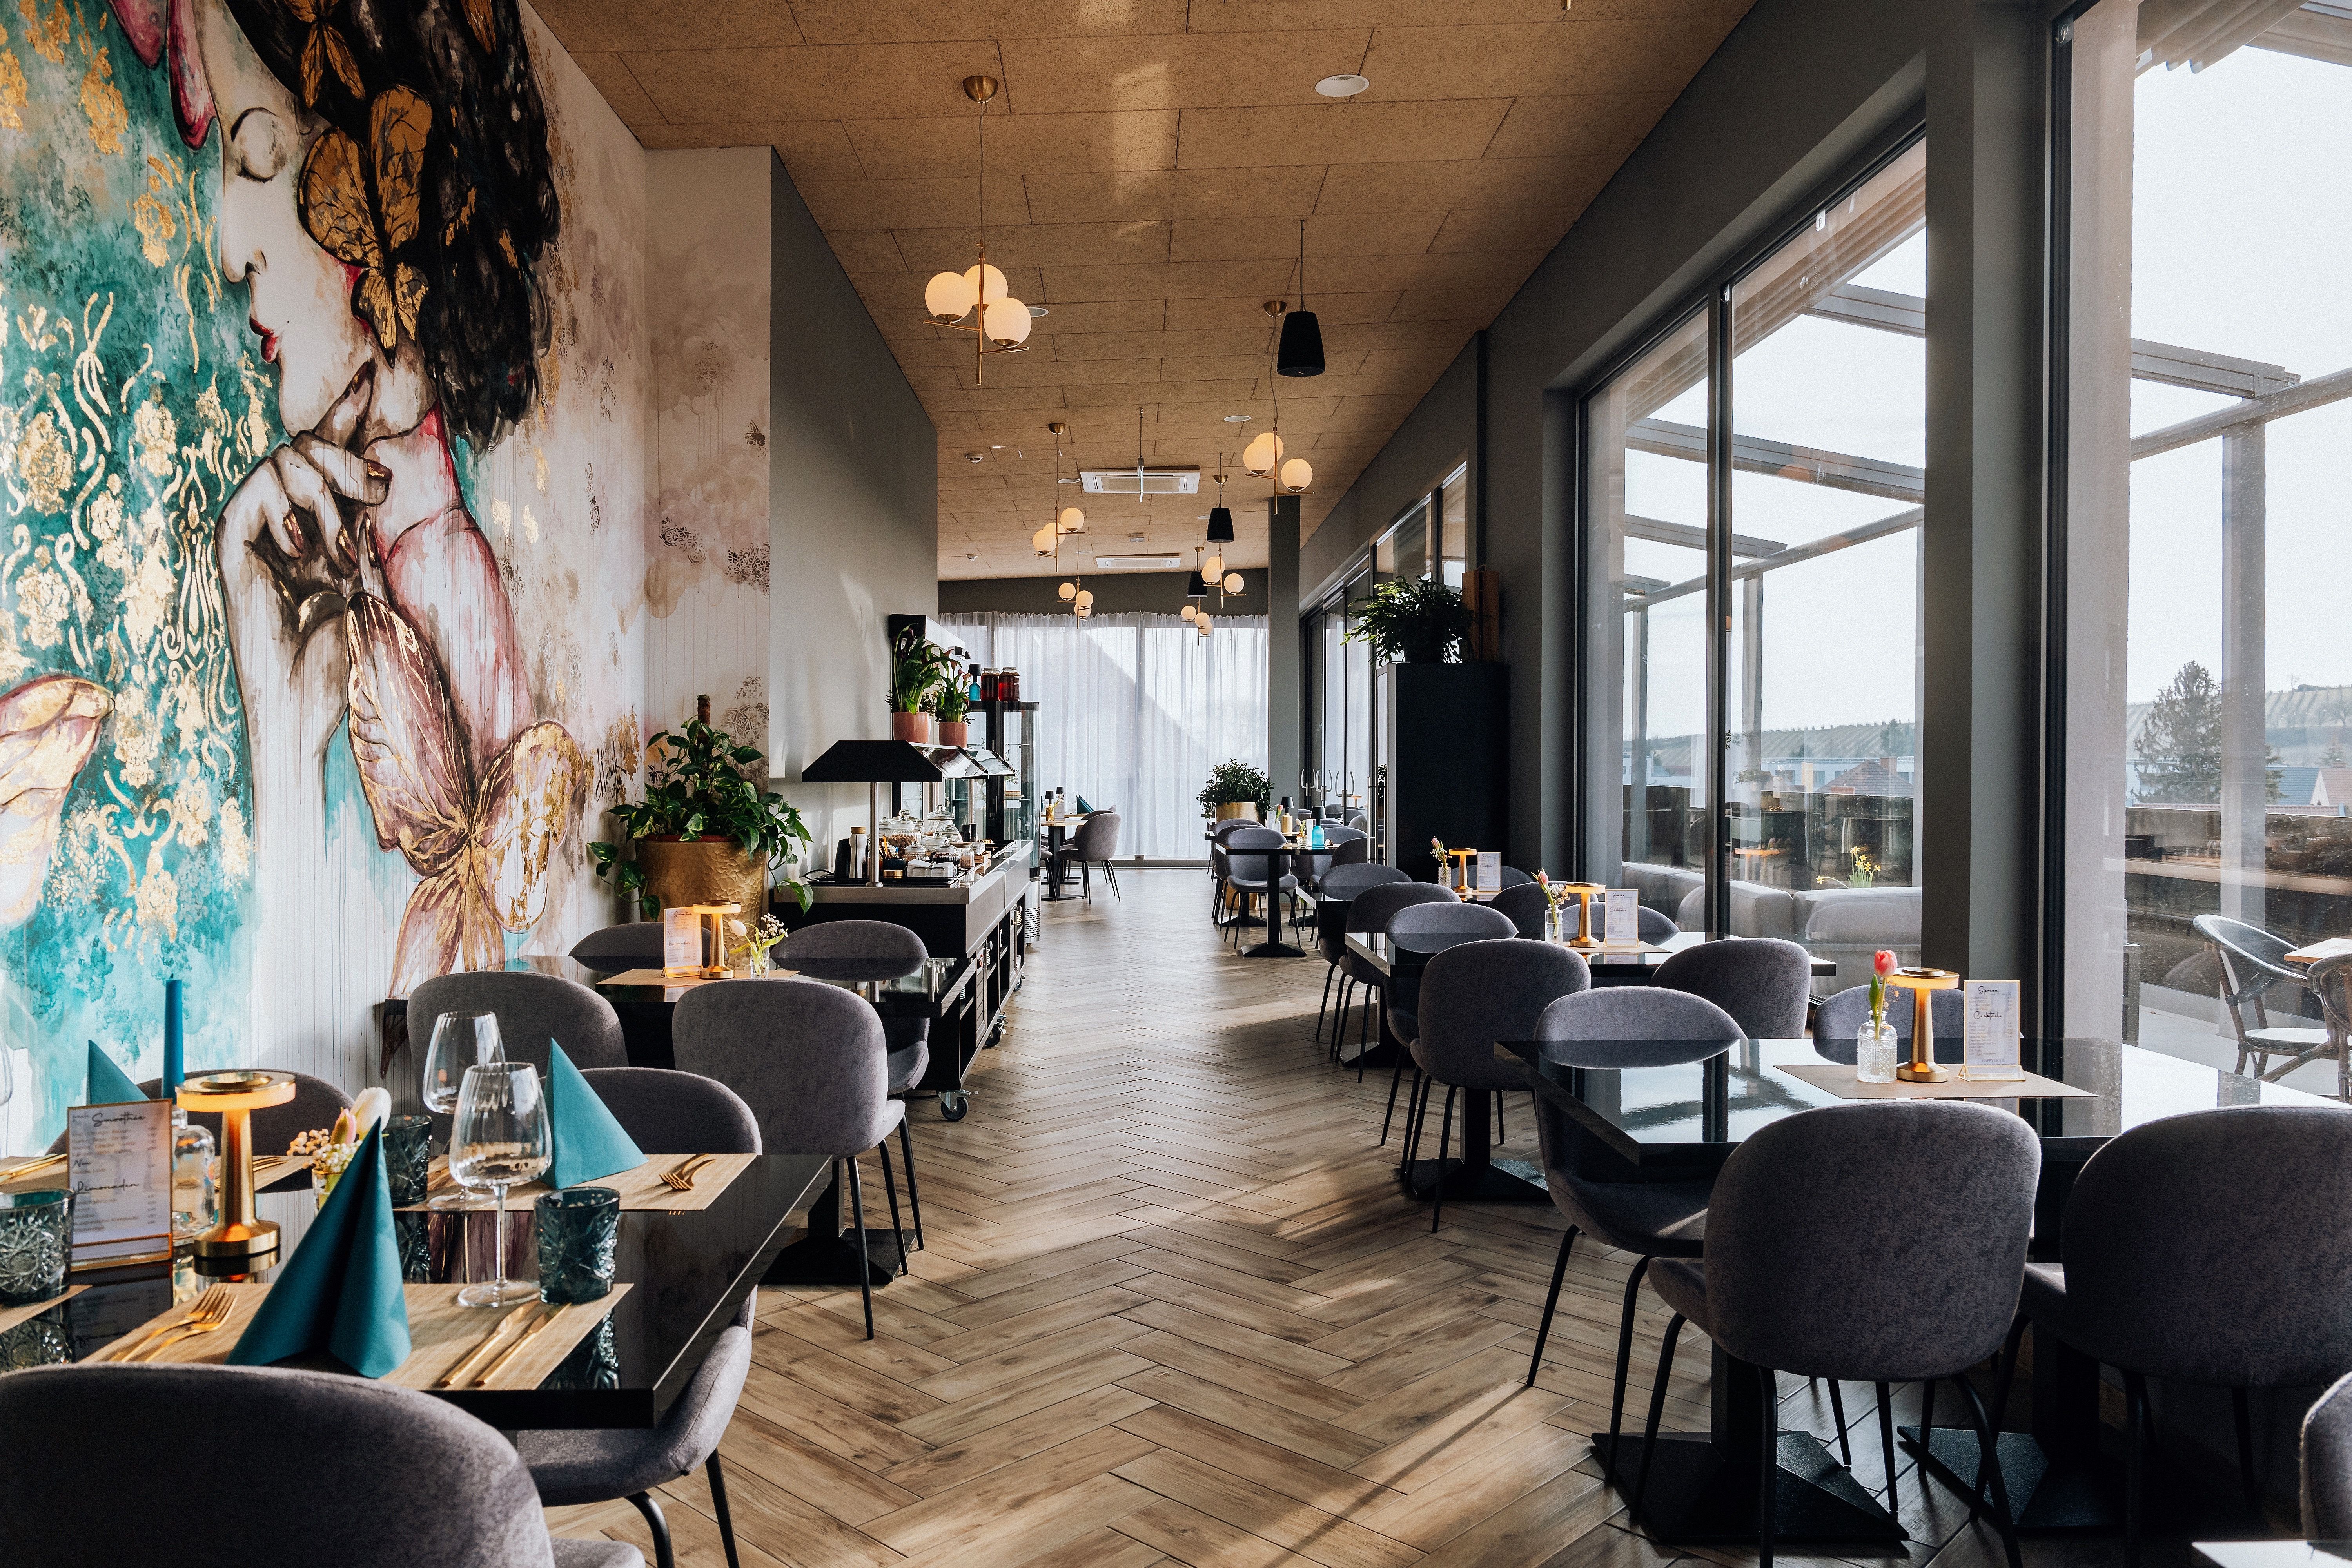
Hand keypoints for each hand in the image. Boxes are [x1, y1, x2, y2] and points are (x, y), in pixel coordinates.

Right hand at [223, 363, 388, 638]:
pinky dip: (287, 513)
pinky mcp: (231, 541)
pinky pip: (256, 490)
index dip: (344, 412)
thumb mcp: (365, 574)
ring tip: (336, 553)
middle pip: (309, 443)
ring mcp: (256, 525)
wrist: (304, 694)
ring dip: (325, 498)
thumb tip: (377, 470)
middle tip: (377, 495)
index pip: (327, 451)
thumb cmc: (337, 647)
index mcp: (319, 517)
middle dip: (350, 460)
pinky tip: (301, 552)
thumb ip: (361, 521)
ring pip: (286, 458)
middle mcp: (285, 514)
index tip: (368, 376)